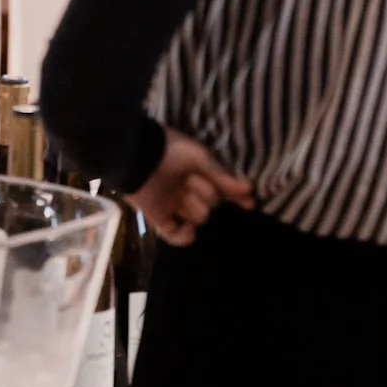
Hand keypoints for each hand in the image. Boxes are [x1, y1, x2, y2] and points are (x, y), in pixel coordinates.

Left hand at [129, 128, 253, 246]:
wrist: (137, 155)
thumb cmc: (170, 150)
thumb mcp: (201, 159)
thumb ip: (222, 177)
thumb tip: (248, 189)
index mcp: (197, 174)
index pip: (220, 190)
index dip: (235, 198)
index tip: (250, 205)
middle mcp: (187, 191)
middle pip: (211, 205)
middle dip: (206, 194)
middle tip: (191, 180)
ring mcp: (173, 206)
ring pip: (198, 218)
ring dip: (194, 207)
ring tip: (183, 192)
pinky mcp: (158, 218)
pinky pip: (175, 236)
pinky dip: (184, 236)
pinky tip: (188, 227)